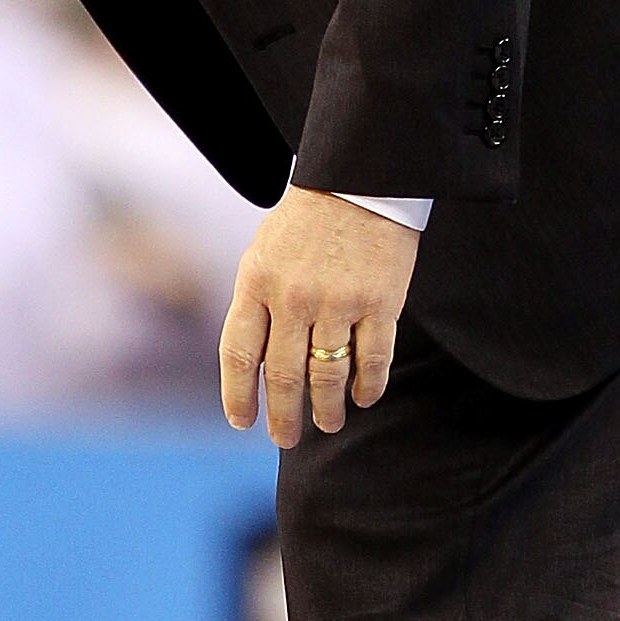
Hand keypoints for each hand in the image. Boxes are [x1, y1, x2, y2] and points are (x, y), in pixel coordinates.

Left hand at [220, 189, 418, 447]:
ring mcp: (338, 301)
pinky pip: (373, 359)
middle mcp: (293, 297)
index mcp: (256, 282)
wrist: (358, 181)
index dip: (238, 395)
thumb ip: (256, 305)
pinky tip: (364, 398)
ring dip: (327, 409)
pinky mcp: (380, 302)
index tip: (242, 423)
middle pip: (284, 375)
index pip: (240, 354)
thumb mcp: (263, 254)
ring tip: (328, 424)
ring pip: (329, 374)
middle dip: (284, 416)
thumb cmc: (305, 223)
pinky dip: (368, 386)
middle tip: (286, 439)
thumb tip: (253, 366)